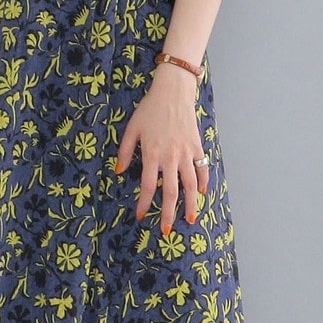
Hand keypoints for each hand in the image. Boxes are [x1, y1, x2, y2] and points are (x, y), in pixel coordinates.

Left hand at [114, 69, 209, 234]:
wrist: (173, 91)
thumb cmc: (149, 108)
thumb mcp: (132, 128)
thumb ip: (124, 151)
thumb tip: (118, 172)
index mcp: (151, 154)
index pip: (147, 186)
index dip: (143, 203)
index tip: (140, 216)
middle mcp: (170, 157)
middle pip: (170, 192)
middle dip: (167, 213)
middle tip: (165, 230)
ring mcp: (186, 153)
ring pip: (190, 184)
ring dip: (190, 204)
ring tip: (190, 220)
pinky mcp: (197, 146)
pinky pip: (202, 168)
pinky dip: (204, 182)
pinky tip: (202, 193)